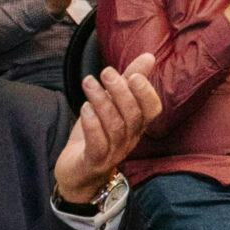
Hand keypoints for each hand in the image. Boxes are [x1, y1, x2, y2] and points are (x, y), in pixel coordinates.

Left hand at [55, 53, 162, 204]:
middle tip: (106, 72)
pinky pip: (97, 143)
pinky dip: (92, 123)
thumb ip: (130, 81)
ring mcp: (113, 152)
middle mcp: (129, 139)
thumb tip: (149, 57)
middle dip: (120, 91)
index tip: (133, 74)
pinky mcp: (95, 161)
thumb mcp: (112, 104)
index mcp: (137, 125)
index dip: (145, 93)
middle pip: (132, 115)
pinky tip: (84, 107)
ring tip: (88, 82)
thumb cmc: (97, 133)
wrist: (77, 172)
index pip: (152, 110)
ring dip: (101, 101)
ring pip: (114, 126)